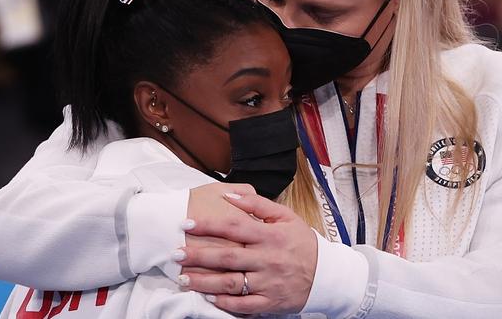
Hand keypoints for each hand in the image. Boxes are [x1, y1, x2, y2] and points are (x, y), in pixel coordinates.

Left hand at [177, 193, 317, 314]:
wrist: (326, 274)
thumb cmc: (301, 242)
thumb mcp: (286, 217)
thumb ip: (257, 204)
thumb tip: (229, 196)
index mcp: (270, 236)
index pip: (235, 227)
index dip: (209, 224)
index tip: (187, 223)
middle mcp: (267, 259)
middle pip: (227, 257)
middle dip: (198, 255)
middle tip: (175, 253)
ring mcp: (268, 283)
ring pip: (231, 283)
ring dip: (204, 281)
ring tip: (182, 278)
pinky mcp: (269, 302)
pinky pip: (243, 305)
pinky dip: (224, 302)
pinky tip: (207, 296)